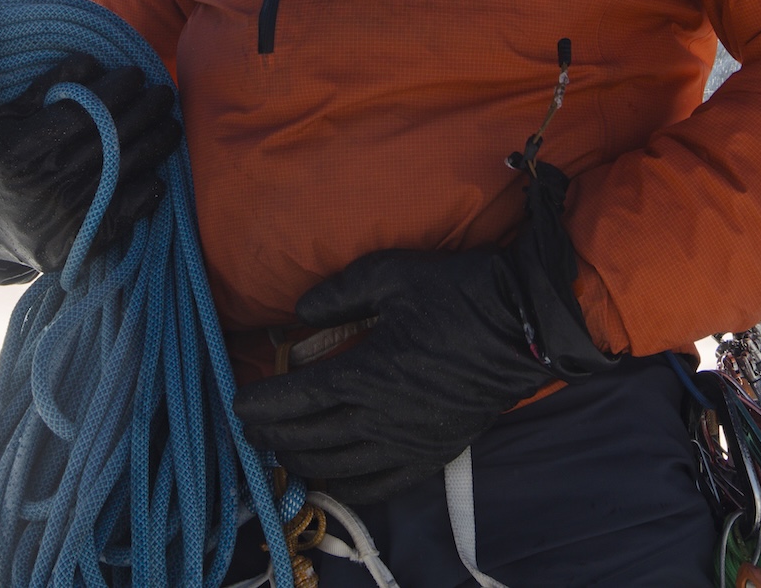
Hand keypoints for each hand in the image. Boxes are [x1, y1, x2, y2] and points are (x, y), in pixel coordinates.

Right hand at [0, 53, 180, 281]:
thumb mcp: (4, 119)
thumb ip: (45, 89)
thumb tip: (92, 63)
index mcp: (18, 150)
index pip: (82, 113)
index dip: (115, 91)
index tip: (135, 74)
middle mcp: (41, 185)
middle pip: (110, 139)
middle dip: (144, 111)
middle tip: (162, 92)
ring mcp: (61, 218)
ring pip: (124, 172)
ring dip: (155, 144)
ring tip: (170, 124)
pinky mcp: (76, 245)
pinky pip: (124, 214)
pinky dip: (145, 191)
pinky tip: (157, 171)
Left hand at [232, 247, 546, 502]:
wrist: (524, 327)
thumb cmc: (458, 294)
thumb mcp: (392, 274)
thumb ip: (339, 294)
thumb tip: (299, 314)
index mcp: (367, 373)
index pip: (297, 399)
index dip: (262, 405)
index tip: (236, 404)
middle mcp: (380, 418)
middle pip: (308, 438)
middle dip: (271, 436)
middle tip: (248, 429)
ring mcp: (406, 443)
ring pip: (337, 467)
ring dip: (301, 462)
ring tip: (281, 451)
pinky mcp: (431, 454)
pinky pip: (379, 486)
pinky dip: (346, 486)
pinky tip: (332, 478)